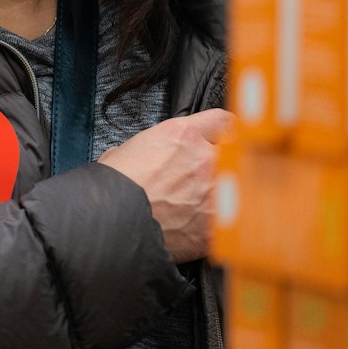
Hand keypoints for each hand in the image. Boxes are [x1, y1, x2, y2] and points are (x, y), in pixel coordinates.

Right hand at [97, 108, 233, 262]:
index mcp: (182, 135)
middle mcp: (205, 159)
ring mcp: (215, 193)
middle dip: (226, 163)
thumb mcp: (125, 152)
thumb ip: (149, 149)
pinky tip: (206, 227)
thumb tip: (146, 158)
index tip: (224, 139)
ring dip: (228, 193)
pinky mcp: (216, 226)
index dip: (222, 131)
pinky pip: (231, 220)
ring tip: (209, 204)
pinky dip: (222, 224)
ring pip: (239, 187)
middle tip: (210, 175)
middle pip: (236, 154)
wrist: (109, 225)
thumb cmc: (110, 190)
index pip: (222, 121)